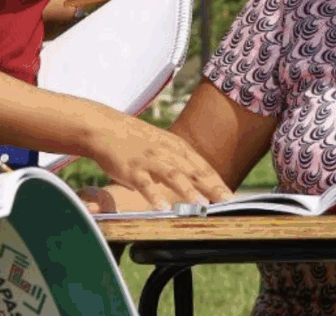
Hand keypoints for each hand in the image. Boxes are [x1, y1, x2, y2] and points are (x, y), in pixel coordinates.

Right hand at [86, 115, 231, 211]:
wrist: (104, 127)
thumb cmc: (134, 139)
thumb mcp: (162, 144)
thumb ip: (178, 161)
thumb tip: (195, 180)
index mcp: (175, 146)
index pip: (202, 165)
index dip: (217, 180)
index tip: (231, 195)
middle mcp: (166, 152)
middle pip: (193, 170)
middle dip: (211, 186)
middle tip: (227, 201)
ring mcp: (148, 160)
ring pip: (172, 175)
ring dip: (187, 190)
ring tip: (200, 205)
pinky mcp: (130, 169)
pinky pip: (144, 183)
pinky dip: (153, 195)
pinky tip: (162, 207)